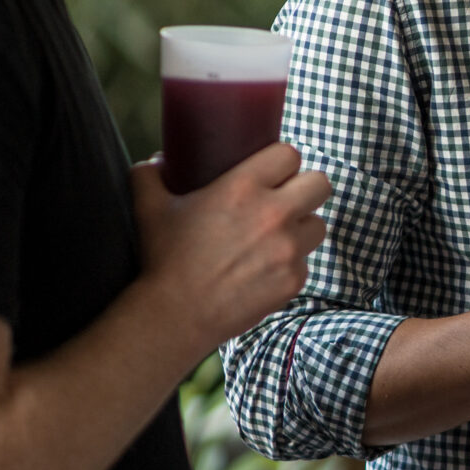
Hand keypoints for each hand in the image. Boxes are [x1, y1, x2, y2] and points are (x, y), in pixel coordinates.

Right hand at [131, 142, 331, 353]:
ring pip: (317, 225)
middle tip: (285, 201)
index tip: (272, 174)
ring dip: (302, 228)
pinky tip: (266, 269)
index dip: (281, 163)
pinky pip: (305, 263)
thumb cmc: (164, 258)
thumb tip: (156, 161)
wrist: (176, 314)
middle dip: (304, 189)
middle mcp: (274, 214)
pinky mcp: (294, 280)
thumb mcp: (149, 207)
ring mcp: (289, 249)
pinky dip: (291, 264)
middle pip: (320, 184)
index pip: (289, 155)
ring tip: (277, 237)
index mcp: (244, 187)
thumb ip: (149, 175)